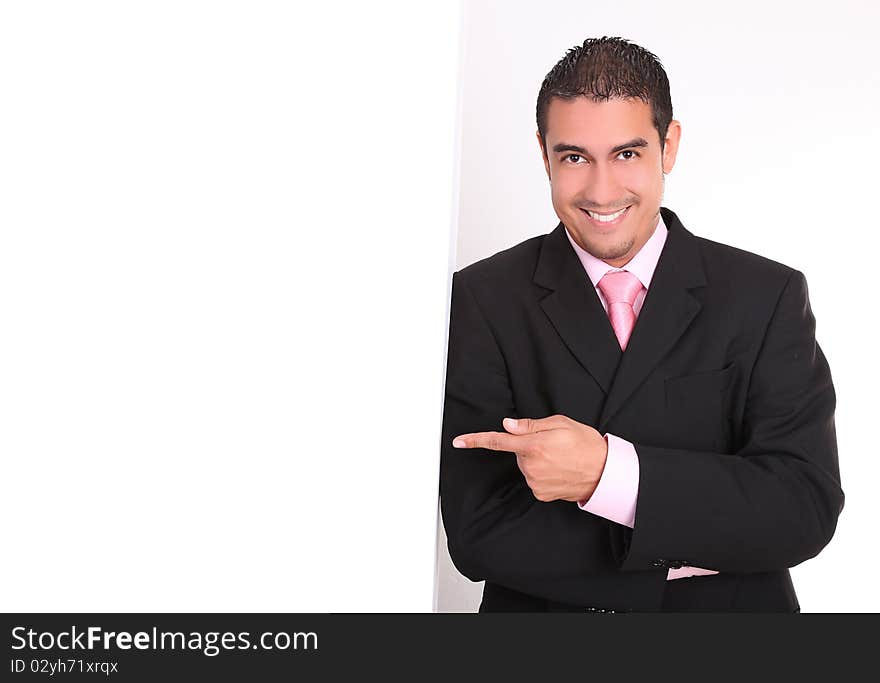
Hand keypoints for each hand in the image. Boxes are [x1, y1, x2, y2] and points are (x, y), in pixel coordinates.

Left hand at [452, 415, 607, 502]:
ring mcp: (535, 482)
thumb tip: (507, 425)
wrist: (604, 472)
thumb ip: (530, 425)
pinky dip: (542, 474)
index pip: (497, 442)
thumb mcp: (560, 424)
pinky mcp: (540, 493)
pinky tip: (558, 471)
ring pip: (525, 466)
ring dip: (536, 460)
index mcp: (534, 445)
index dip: (475, 440)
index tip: (458, 442)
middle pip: (517, 452)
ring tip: (559, 458)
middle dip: (529, 446)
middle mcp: (531, 465)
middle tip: (553, 444)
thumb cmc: (585, 444)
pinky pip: (532, 479)